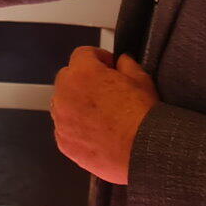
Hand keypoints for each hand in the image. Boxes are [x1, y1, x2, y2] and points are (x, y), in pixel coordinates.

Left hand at [51, 47, 156, 184]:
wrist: (143, 152)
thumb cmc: (142, 119)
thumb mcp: (141, 79)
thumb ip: (126, 63)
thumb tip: (121, 61)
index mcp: (82, 73)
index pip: (82, 54)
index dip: (98, 59)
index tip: (107, 66)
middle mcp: (65, 95)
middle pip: (68, 78)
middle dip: (85, 81)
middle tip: (105, 91)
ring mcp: (62, 120)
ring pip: (64, 104)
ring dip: (78, 104)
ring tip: (102, 115)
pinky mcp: (64, 142)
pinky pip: (65, 128)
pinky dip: (77, 128)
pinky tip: (97, 132)